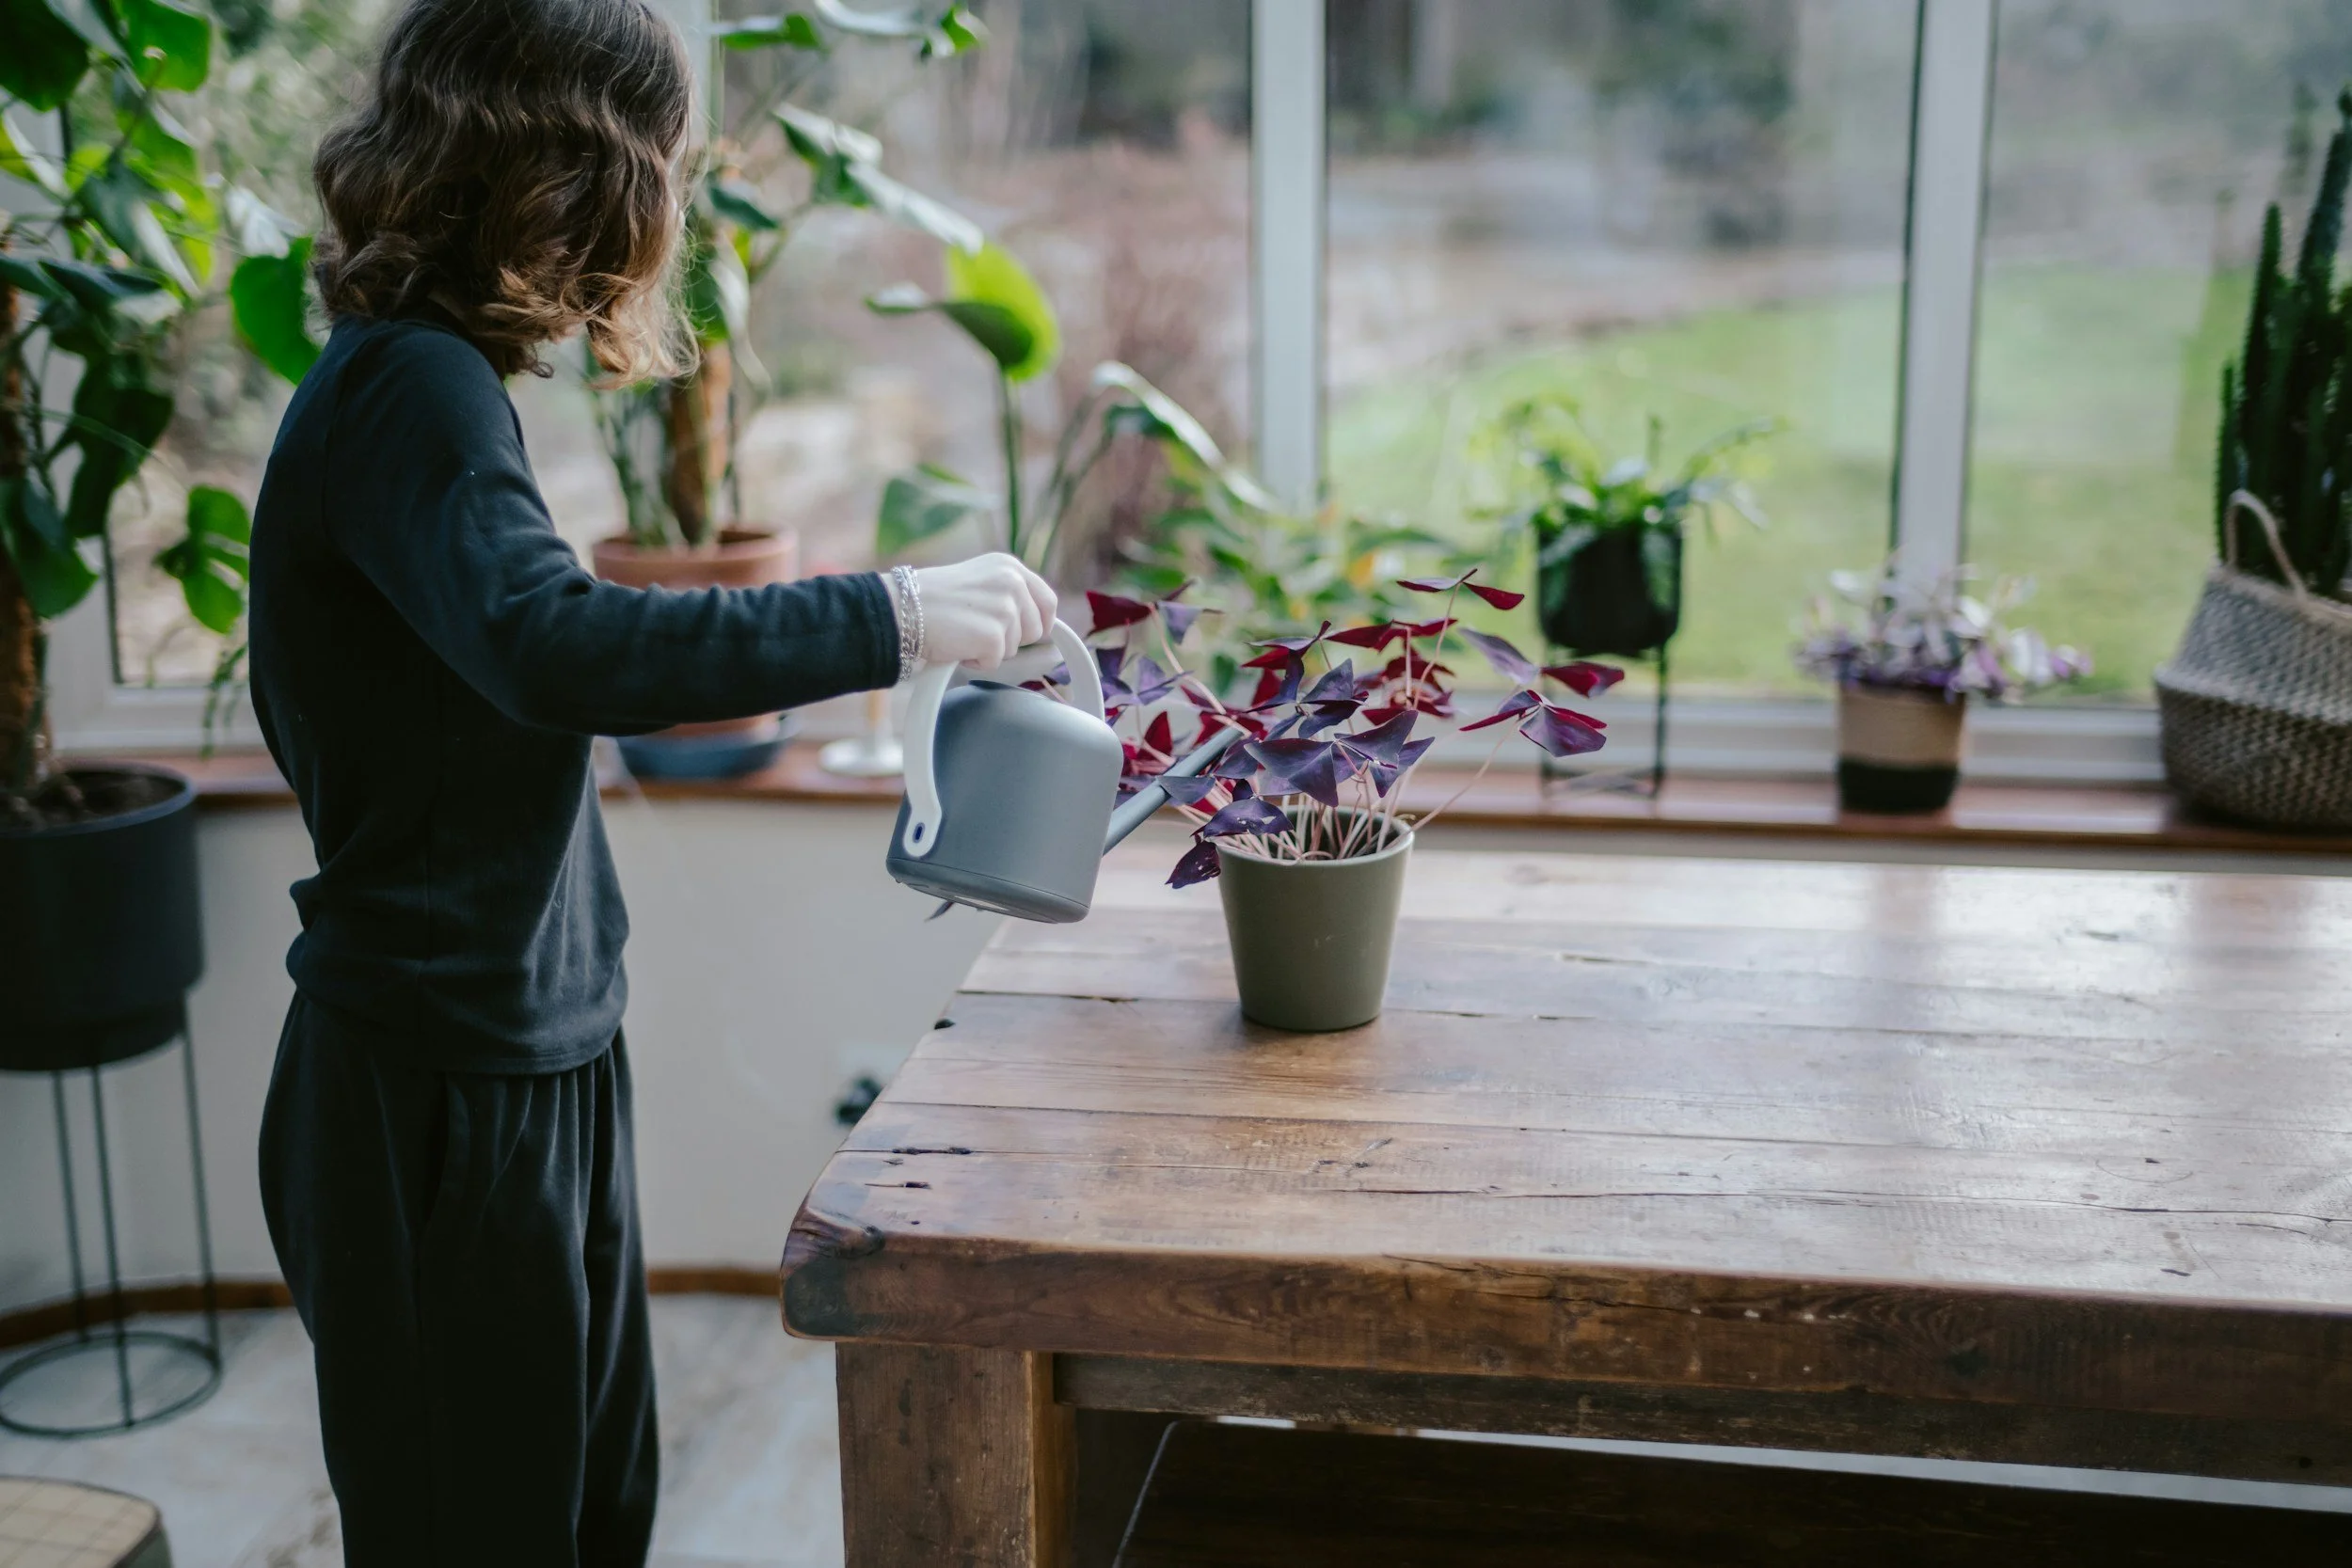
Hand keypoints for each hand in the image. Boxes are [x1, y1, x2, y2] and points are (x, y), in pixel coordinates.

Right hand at [912, 553, 1057, 670]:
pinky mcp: (993, 635)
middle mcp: (1012, 583)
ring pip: (1015, 648)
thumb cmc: (934, 599)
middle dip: (1011, 639)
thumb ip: (1009, 594)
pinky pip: (995, 662)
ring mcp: (1005, 609)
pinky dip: (977, 661)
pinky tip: (957, 644)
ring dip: (991, 649)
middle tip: (978, 629)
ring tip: (963, 632)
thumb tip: (1037, 624)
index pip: (1048, 601)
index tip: (1031, 634)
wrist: (903, 608)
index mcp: (1010, 567)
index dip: (1042, 622)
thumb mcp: (981, 582)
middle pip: (1036, 630)